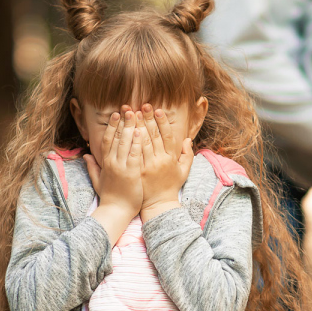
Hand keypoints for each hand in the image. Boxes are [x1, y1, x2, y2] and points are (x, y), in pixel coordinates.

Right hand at [84, 110, 142, 243]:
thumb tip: (86, 155)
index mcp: (105, 163)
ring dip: (130, 127)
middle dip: (122, 122)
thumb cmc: (109, 197)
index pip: (107, 140)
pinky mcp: (131, 173)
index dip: (112, 126)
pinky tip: (140, 131)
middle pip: (117, 138)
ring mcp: (121, 167)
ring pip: (125, 143)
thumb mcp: (97, 180)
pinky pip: (134, 154)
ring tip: (135, 114)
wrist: (115, 212)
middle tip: (127, 108)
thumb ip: (92, 166)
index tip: (116, 114)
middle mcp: (112, 163)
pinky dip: (137, 142)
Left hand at [137, 105, 193, 221]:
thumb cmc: (171, 186)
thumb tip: (187, 140)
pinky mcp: (135, 171)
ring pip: (140, 142)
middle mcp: (159, 161)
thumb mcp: (183, 171)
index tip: (158, 110)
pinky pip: (131, 153)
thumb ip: (187, 155)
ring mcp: (146, 166)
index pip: (167, 136)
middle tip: (143, 105)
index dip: (162, 122)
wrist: (158, 205)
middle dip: (148, 119)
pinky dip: (128, 141)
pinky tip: (124, 130)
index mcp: (170, 159)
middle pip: (152, 135)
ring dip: (136, 126)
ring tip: (132, 113)